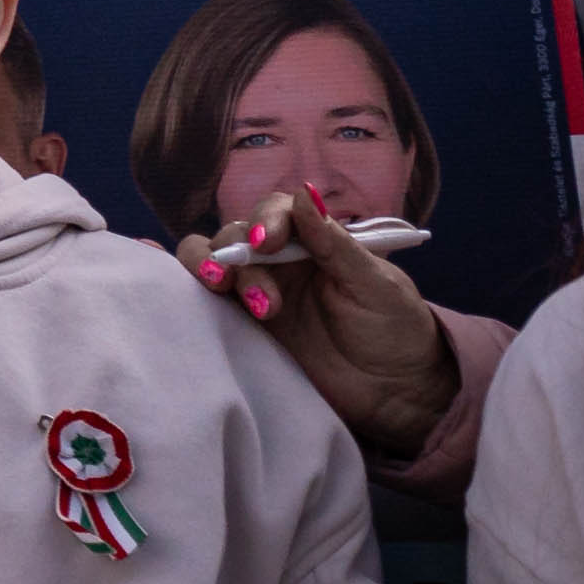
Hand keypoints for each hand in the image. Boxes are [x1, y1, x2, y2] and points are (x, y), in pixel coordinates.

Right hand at [181, 190, 458, 460]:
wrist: (397, 394)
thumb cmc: (396, 330)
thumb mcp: (375, 283)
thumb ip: (335, 243)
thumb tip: (303, 190)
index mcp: (312, 242)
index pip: (275, 211)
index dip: (264, 220)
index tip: (268, 243)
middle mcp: (279, 262)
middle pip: (235, 236)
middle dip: (235, 254)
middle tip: (255, 293)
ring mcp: (256, 294)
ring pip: (210, 261)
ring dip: (208, 268)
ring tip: (221, 290)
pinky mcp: (242, 328)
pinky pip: (205, 303)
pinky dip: (187, 292)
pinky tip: (187, 297)